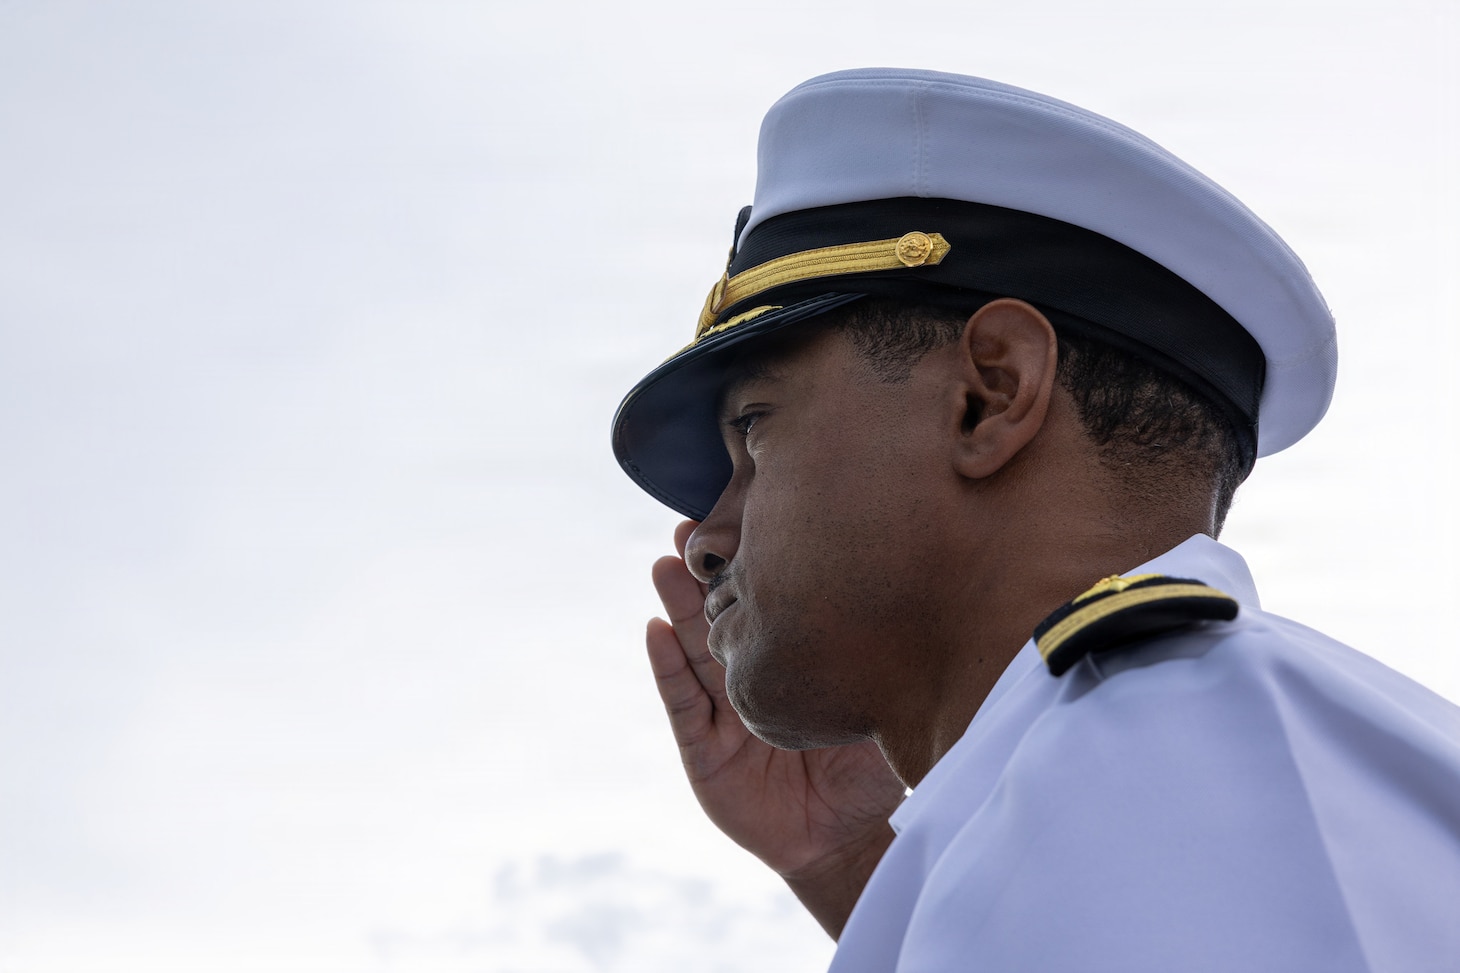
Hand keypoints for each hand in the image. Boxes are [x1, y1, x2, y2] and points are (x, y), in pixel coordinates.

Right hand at [646, 520, 906, 938]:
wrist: (850, 842)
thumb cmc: (872, 772)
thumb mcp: (883, 703)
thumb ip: (883, 660)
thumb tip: (916, 598)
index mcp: (794, 662)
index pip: (768, 605)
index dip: (751, 566)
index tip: (743, 517)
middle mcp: (753, 678)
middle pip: (723, 617)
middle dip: (703, 573)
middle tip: (689, 528)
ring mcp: (724, 715)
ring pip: (695, 650)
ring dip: (677, 606)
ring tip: (664, 564)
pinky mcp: (705, 753)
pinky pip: (683, 705)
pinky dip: (667, 668)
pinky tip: (654, 631)